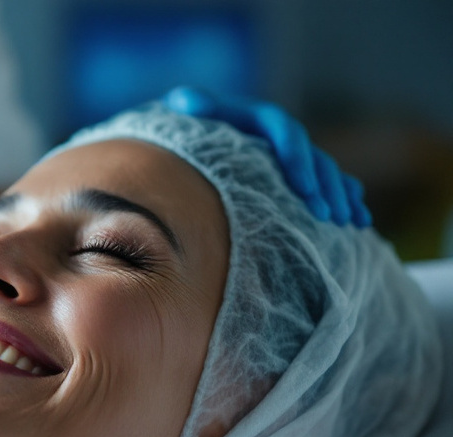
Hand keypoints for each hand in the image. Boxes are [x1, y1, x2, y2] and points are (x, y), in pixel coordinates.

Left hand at [162, 86, 371, 227]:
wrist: (194, 128)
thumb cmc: (188, 121)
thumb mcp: (188, 108)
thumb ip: (192, 103)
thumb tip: (190, 101)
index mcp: (260, 118)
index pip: (286, 133)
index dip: (298, 159)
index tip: (305, 188)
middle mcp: (282, 134)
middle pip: (312, 157)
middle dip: (323, 187)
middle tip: (328, 216)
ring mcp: (292, 154)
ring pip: (326, 172)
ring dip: (340, 195)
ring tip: (350, 221)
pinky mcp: (296, 171)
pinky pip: (328, 183)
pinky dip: (346, 198)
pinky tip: (360, 220)